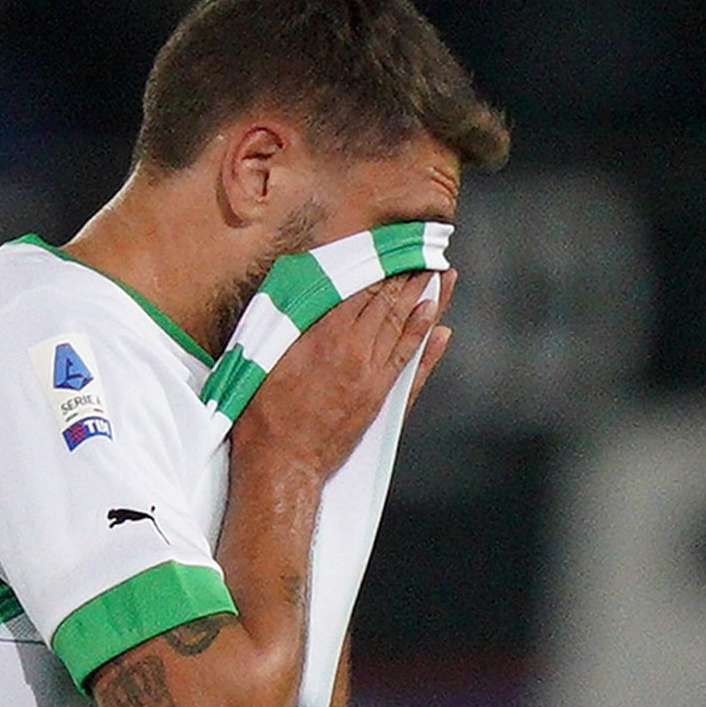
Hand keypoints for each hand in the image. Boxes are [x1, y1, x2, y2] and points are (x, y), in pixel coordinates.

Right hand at [231, 267, 452, 483]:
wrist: (284, 462)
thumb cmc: (265, 413)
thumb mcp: (267, 356)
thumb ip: (292, 322)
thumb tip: (307, 290)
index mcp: (326, 335)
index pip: (361, 288)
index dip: (381, 264)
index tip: (395, 244)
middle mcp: (355, 349)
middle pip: (388, 302)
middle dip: (408, 274)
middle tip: (427, 249)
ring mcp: (372, 374)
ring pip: (404, 326)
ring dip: (424, 298)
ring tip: (440, 274)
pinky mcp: (381, 397)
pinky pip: (410, 362)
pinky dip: (424, 340)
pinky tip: (437, 324)